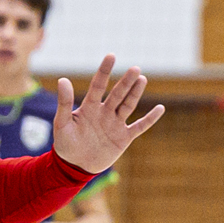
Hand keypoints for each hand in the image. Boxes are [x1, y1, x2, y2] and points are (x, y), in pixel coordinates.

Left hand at [51, 56, 164, 173]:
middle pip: (117, 94)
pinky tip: (160, 108)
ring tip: (142, 79)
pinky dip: (150, 119)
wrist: (74, 166)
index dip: (104, 71)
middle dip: (126, 82)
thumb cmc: (65, 144)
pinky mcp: (123, 138)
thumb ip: (64, 103)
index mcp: (89, 107)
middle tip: (135, 69)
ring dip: (135, 94)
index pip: (98, 85)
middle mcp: (104, 112)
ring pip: (128, 106)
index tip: (111, 56)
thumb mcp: (62, 123)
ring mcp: (115, 124)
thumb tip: (62, 79)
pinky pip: (139, 127)